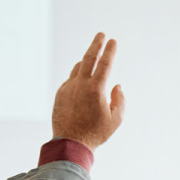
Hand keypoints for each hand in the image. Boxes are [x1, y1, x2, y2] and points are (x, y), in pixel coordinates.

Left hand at [52, 33, 124, 149]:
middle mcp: (80, 85)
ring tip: (93, 58)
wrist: (70, 144)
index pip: (105, 63)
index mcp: (96, 89)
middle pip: (88, 58)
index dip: (110, 50)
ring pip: (78, 68)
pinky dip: (77, 77)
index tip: (113, 41)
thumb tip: (117, 86)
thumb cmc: (95, 133)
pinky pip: (70, 80)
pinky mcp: (60, 94)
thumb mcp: (115, 119)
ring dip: (86, 61)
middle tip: (100, 35)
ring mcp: (68, 88)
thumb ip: (120, 100)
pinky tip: (81, 80)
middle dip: (96, 44)